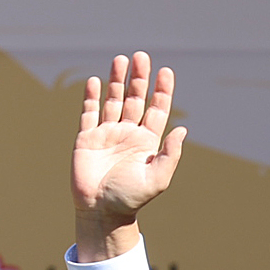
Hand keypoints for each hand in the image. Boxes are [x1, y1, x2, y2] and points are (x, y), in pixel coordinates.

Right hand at [71, 50, 186, 260]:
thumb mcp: (157, 179)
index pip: (156, 110)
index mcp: (146, 142)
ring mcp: (107, 135)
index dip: (162, 90)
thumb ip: (169, 155)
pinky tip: (96, 81)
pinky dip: (92, 97)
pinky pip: (89, 113)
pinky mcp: (87, 139)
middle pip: (135, 99)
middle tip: (141, 56)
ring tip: (121, 59)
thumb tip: (182, 130)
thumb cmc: (130, 199)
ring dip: (116, 81)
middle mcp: (127, 134)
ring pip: (112, 101)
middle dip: (139, 78)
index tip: (165, 71)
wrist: (100, 212)